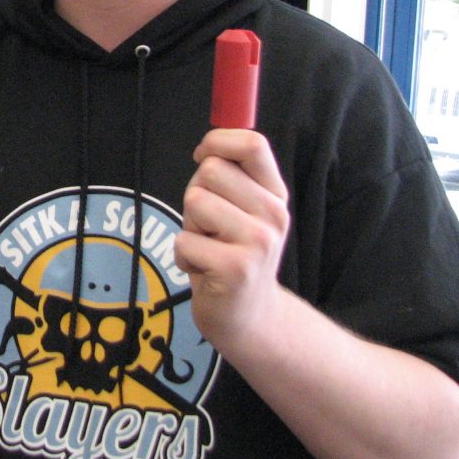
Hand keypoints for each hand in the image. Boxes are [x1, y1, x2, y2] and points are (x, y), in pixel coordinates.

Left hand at [174, 128, 290, 346]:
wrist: (249, 317)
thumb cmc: (234, 254)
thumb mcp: (245, 211)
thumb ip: (231, 177)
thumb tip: (208, 146)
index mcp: (274, 194)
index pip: (253, 144)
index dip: (218, 141)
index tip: (202, 156)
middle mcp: (273, 215)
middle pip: (210, 171)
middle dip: (195, 194)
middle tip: (209, 225)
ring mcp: (257, 242)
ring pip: (195, 202)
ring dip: (189, 226)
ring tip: (207, 247)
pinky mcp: (235, 268)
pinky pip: (184, 240)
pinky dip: (183, 256)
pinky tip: (204, 270)